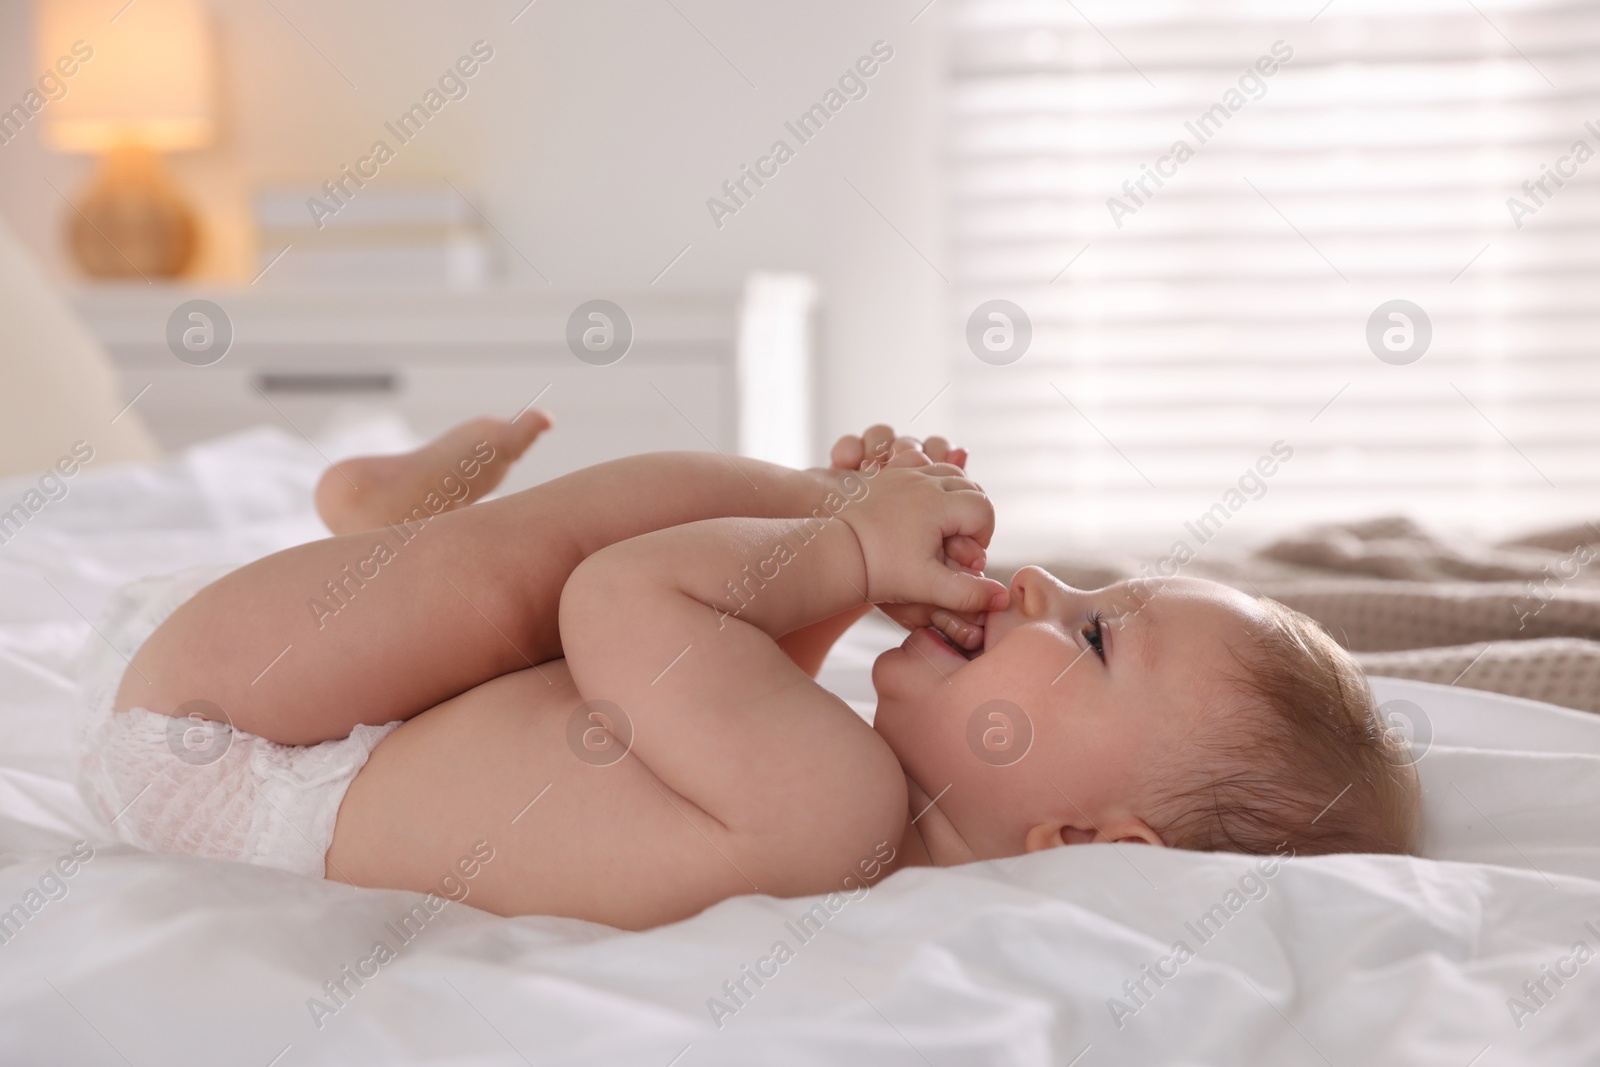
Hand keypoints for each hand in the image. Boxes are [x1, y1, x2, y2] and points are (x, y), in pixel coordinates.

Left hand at [827, 426, 989, 648]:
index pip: (984, 509)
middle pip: (970, 486)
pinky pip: (921, 466)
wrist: (833, 554)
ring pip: (948, 473)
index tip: (965, 557)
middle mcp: (923, 480)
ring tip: (943, 527)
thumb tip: (1003, 598)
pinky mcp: (887, 474)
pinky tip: (920, 507)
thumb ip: (967, 594)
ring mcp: (903, 473)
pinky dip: (930, 482)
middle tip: (958, 544)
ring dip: (955, 496)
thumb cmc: (880, 571)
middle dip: (974, 515)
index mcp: (938, 503)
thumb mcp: (927, 587)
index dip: (983, 535)